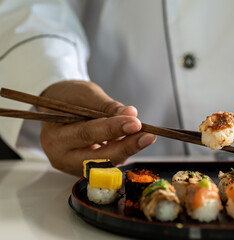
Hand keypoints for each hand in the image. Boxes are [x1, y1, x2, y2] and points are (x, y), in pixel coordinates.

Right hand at [39, 80, 155, 175]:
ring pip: (107, 164)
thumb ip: (107, 107)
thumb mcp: (86, 95)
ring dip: (128, 150)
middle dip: (126, 147)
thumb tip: (131, 114)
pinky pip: (108, 164)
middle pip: (98, 158)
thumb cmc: (69, 99)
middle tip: (148, 136)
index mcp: (55, 137)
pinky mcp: (87, 169)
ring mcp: (74, 166)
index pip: (87, 133)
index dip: (113, 129)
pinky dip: (123, 151)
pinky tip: (135, 140)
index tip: (135, 123)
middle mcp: (61, 157)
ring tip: (145, 136)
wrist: (58, 109)